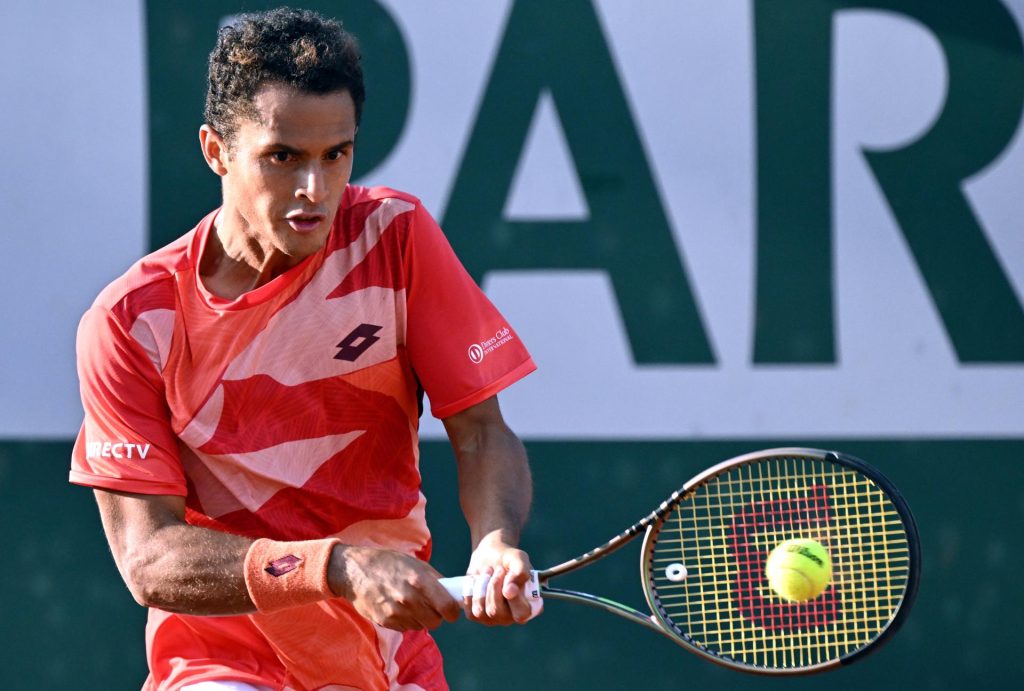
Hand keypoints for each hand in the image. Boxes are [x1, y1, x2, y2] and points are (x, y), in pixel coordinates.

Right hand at [328, 545, 460, 630]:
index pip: (447, 608)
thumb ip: (433, 577)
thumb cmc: (386, 563)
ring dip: (420, 618)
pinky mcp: (385, 621)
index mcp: (420, 581)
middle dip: (436, 615)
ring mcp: (396, 612)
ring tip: (409, 603)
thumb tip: (450, 590)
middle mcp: (409, 599)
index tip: (451, 610)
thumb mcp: (413, 562)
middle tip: (429, 606)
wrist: (353, 572)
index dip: (452, 611)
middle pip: (436, 621)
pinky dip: (406, 621)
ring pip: (420, 626)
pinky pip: (405, 628)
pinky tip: (397, 607)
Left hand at [464, 530, 535, 624]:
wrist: (489, 556)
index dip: (513, 599)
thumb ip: (521, 572)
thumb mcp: (518, 559)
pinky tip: (477, 580)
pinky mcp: (476, 616)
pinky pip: (469, 609)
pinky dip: (471, 591)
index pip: (521, 614)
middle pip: (496, 611)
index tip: (508, 577)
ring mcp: (493, 619)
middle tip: (498, 569)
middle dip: (494, 586)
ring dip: (482, 585)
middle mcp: (511, 617)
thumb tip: (510, 591)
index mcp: (527, 606)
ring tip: (488, 571)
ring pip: (480, 610)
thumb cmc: (508, 559)